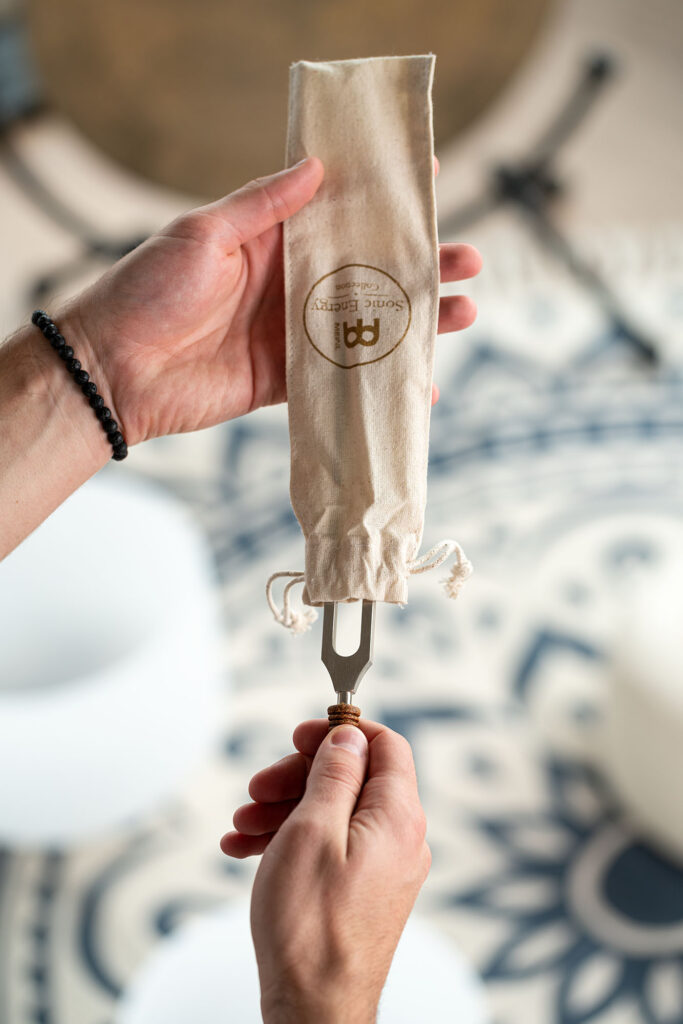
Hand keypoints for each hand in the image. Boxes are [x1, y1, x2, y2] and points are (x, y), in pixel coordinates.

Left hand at [60, 158, 480, 446]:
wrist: (113, 369)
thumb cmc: (148, 289)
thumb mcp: (203, 233)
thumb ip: (262, 206)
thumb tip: (316, 168)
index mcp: (271, 240)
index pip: (339, 212)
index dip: (383, 197)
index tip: (430, 179)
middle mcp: (289, 285)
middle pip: (369, 270)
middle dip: (420, 263)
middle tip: (466, 258)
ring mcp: (292, 335)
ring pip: (368, 324)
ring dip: (417, 320)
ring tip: (464, 311)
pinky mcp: (288, 381)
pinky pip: (344, 379)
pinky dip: (382, 381)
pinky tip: (421, 383)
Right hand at [221, 720, 429, 1023]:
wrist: (313, 1011)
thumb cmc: (310, 930)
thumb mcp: (312, 830)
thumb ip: (334, 774)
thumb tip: (349, 737)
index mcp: (399, 818)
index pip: (386, 745)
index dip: (341, 733)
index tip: (300, 736)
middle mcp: (400, 840)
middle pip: (353, 778)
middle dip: (298, 776)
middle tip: (258, 789)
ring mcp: (383, 868)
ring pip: (335, 813)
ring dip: (285, 809)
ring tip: (243, 826)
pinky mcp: (364, 891)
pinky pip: (331, 846)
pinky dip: (292, 840)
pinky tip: (248, 849)